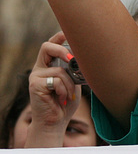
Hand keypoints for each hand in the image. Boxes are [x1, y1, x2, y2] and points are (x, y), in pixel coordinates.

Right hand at [26, 32, 81, 146]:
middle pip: (47, 46)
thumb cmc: (66, 102)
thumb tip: (87, 57)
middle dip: (62, 50)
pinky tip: (62, 99)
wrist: (55, 122)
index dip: (59, 35)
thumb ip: (75, 70)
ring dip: (70, 84)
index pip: (51, 44)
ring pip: (59, 69)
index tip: (70, 32)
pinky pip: (56, 80)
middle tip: (72, 59)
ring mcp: (35, 76)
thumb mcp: (74, 82)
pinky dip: (65, 90)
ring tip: (69, 95)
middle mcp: (40, 68)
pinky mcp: (35, 85)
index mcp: (49, 65)